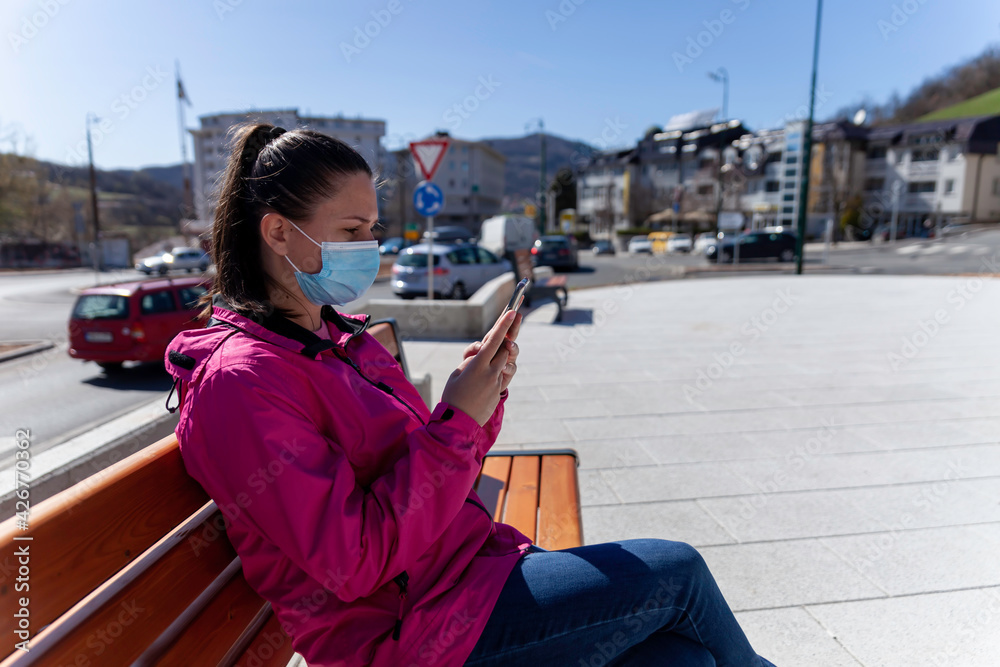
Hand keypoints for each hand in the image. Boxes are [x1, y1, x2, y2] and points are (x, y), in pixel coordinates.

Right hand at [442, 310, 516, 425]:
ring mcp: (498, 382)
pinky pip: (505, 374)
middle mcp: (491, 372)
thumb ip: (472, 360)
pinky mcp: (500, 391)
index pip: (494, 340)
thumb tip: (483, 354)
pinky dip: (500, 368)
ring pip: (508, 361)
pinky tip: (493, 370)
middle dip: (510, 332)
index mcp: (478, 365)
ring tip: (500, 348)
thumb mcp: (457, 373)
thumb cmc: (453, 396)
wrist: (459, 423)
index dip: (504, 325)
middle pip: (505, 347)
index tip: (513, 311)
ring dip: (504, 352)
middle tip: (518, 316)